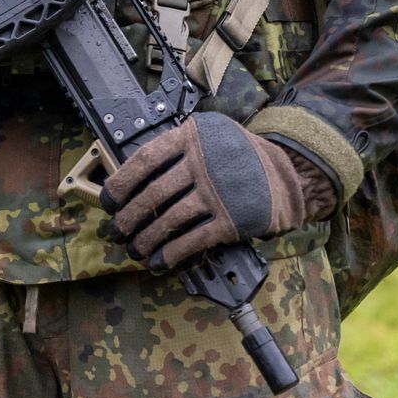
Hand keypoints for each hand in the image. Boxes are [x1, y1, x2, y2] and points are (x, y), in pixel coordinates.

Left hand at [100, 111, 337, 270]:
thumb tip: (132, 181)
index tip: (108, 200)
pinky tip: (160, 261)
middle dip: (129, 216)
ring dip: (147, 237)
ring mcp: (219, 191)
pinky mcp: (233, 219)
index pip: (145, 159)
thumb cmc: (237, 156)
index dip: (122, 182)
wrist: (290, 174)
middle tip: (116, 230)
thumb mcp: (207, 137)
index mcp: (191, 137)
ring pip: (170, 218)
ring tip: (134, 249)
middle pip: (154, 193)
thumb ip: (176, 150)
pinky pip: (195, 238)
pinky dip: (173, 252)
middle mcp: (203, 162)